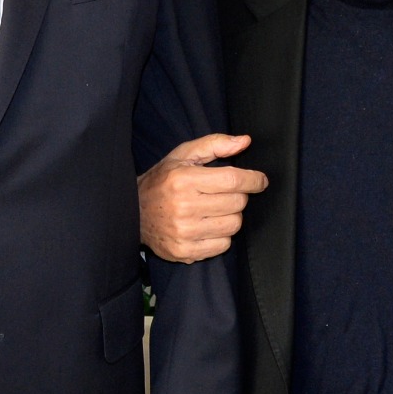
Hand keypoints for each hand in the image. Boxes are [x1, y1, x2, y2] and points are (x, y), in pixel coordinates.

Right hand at [139, 133, 269, 263]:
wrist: (132, 212)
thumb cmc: (162, 181)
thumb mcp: (183, 156)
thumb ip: (215, 144)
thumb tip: (245, 142)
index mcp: (183, 180)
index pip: (233, 179)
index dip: (253, 179)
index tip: (260, 180)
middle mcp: (183, 207)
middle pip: (237, 203)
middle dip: (238, 196)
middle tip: (224, 193)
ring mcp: (184, 232)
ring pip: (234, 225)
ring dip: (231, 216)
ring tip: (215, 210)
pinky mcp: (185, 251)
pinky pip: (223, 245)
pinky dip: (221, 236)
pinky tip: (207, 226)